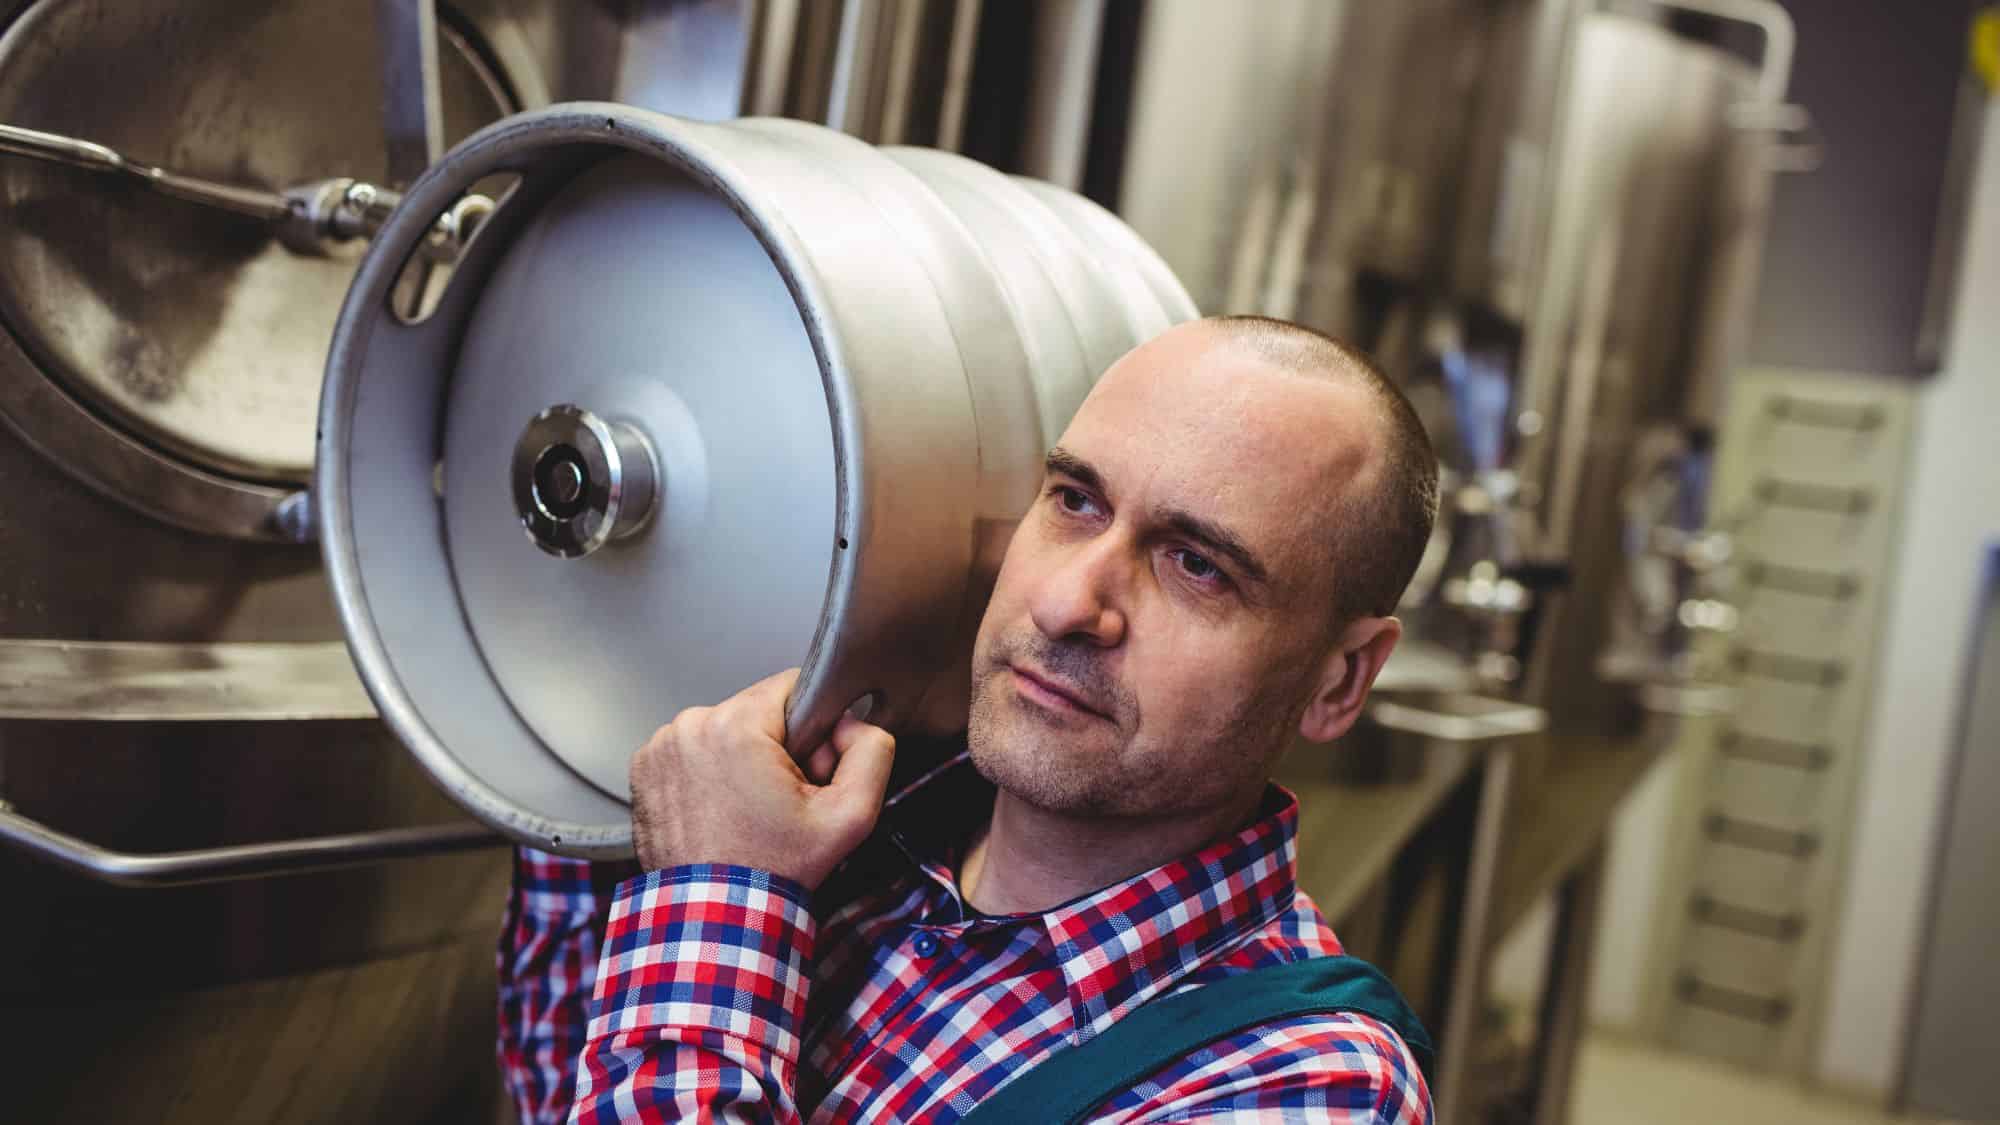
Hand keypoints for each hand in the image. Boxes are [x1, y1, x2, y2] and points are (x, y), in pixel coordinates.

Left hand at [629, 668, 896, 889]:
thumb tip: (854, 724)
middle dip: (775, 747)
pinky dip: (707, 773)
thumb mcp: (850, 816)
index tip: (805, 773)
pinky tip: (719, 811)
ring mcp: (661, 748)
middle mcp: (689, 727)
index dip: (812, 730)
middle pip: (756, 711)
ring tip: (746, 810)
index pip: (792, 688)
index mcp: (735, 725)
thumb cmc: (771, 872)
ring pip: (724, 729)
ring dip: (738, 760)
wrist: (716, 918)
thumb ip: (872, 752)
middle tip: (778, 801)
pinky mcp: (645, 768)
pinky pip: (692, 751)